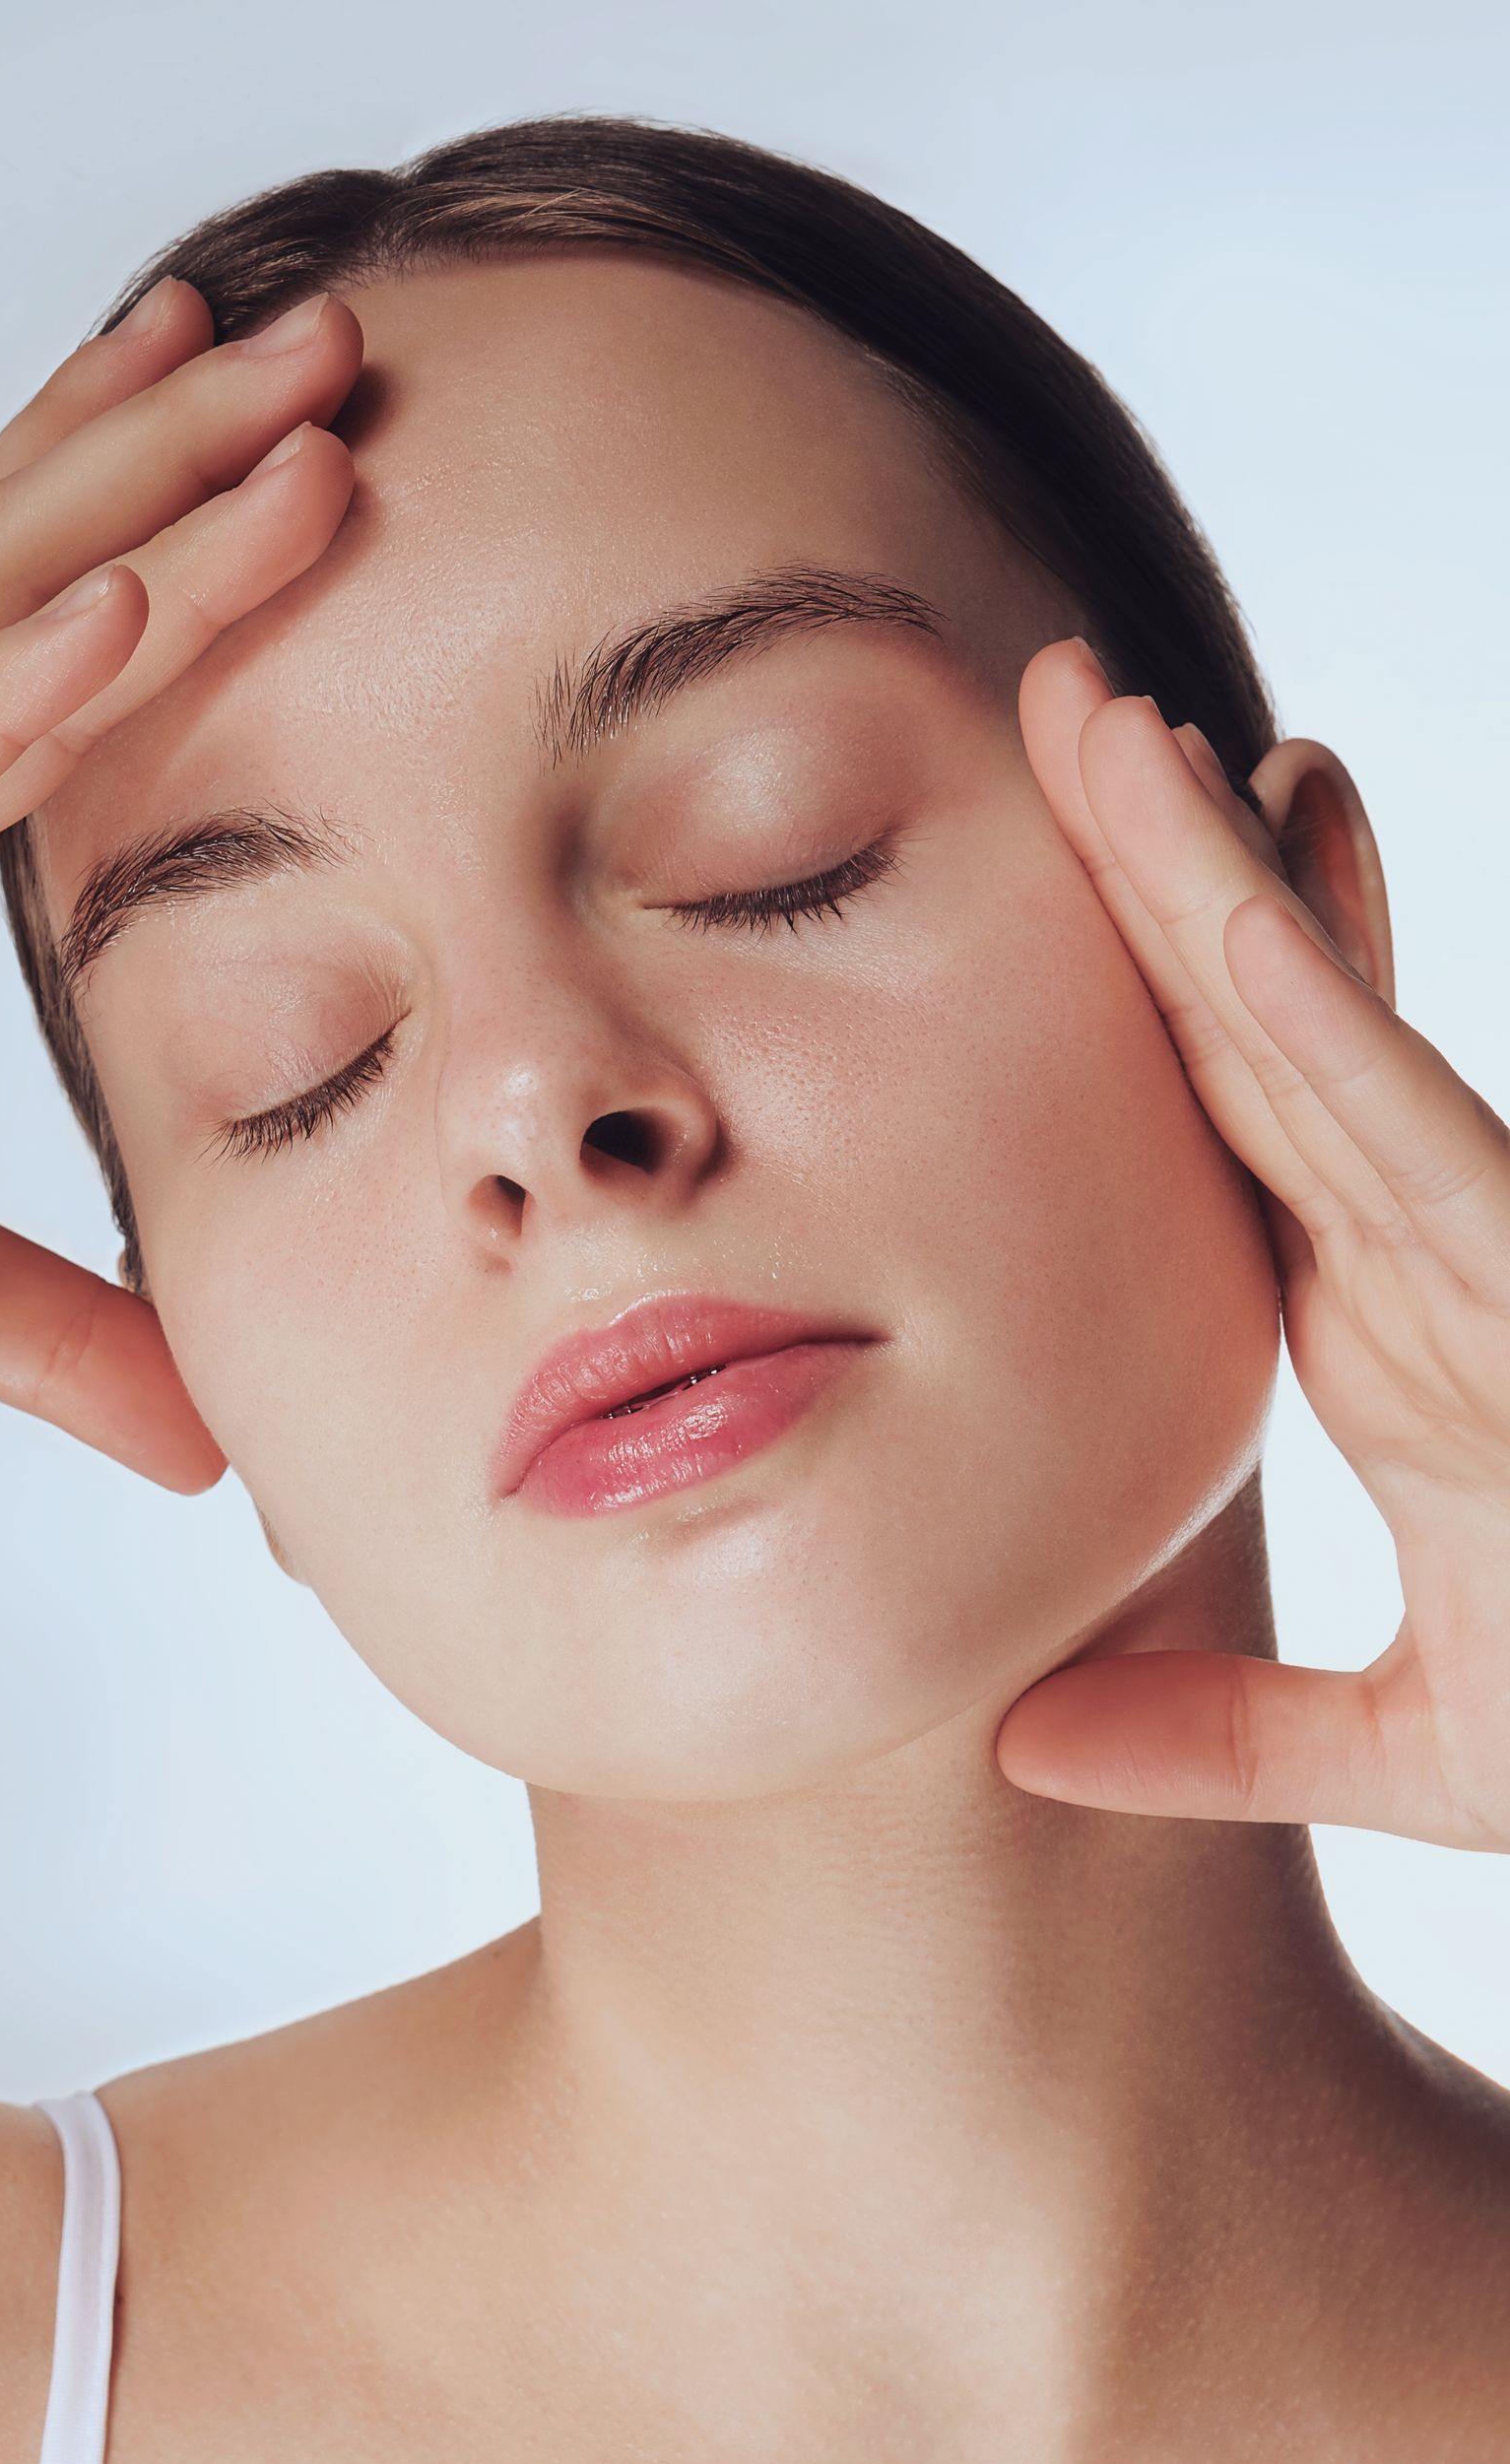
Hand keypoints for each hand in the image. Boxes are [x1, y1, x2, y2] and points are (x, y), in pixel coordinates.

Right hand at [0, 279, 361, 1488]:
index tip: (315, 450)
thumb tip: (208, 1443)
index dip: (191, 542)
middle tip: (348, 339)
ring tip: (288, 395)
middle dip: (190, 447)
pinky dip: (12, 685)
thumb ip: (64, 1337)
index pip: (76, 660)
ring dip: (144, 501)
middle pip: (48, 574)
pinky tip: (129, 600)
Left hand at [995, 637, 1509, 1853]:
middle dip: (1148, 858)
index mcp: (1377, 1329)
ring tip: (1098, 722)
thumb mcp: (1414, 1752)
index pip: (1223, 1120)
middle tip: (1040, 694)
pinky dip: (1329, 1027)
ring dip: (1209, 877)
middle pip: (1251, 1030)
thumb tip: (1017, 1747)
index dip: (1123, 981)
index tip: (1023, 854)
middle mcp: (1428, 1260)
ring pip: (1324, 1040)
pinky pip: (1421, 1139)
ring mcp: (1490, 1261)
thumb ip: (1223, 1739)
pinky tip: (1228, 924)